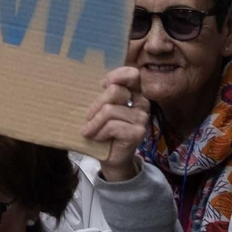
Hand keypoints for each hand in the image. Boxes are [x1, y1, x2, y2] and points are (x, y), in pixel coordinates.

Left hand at [82, 67, 148, 181]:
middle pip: (115, 91)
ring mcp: (142, 118)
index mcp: (136, 93)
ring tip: (89, 131)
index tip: (102, 84)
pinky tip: (98, 137)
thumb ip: (105, 94)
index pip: (133, 74)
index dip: (117, 76)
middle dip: (96, 105)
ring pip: (110, 110)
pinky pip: (112, 126)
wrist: (110, 157)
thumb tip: (100, 84)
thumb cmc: (105, 130)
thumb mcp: (103, 108)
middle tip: (88, 117)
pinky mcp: (138, 132)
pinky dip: (100, 132)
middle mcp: (143, 103)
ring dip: (94, 123)